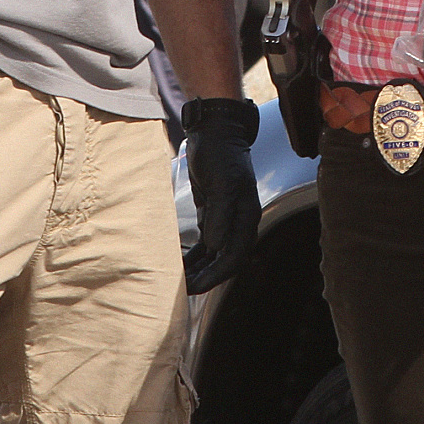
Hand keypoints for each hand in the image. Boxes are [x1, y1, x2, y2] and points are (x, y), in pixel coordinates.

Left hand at [181, 97, 261, 292]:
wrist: (215, 131)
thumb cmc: (219, 154)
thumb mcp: (220, 183)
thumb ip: (219, 215)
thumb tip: (215, 246)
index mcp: (246, 217)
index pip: (234, 257)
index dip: (215, 276)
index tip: (194, 288)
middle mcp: (239, 222)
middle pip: (226, 261)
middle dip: (206, 278)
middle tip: (182, 291)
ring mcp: (226, 218)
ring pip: (214, 255)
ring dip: (199, 269)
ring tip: (178, 282)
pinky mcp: (213, 213)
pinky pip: (205, 243)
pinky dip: (194, 255)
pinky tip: (179, 262)